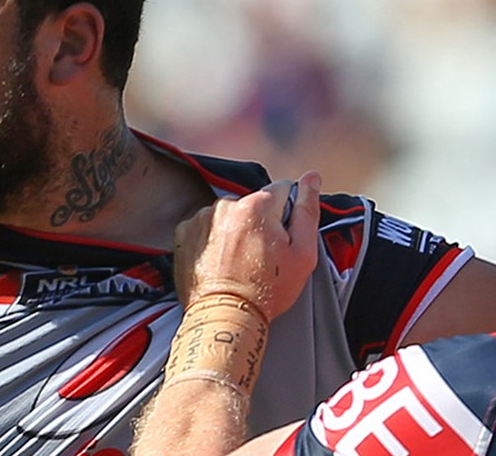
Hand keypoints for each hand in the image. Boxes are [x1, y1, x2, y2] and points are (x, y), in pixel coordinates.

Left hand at [172, 172, 321, 320]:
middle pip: (253, 204)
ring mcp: (202, 218)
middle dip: (260, 223)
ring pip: (229, 215)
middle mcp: (226, 205)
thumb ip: (308, 210)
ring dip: (235, 231)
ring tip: (239, 262)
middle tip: (261, 257)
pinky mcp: (184, 233)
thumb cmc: (267, 291)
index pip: (282, 190)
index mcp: (257, 205)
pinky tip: (220, 261)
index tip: (281, 240)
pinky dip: (212, 240)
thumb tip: (311, 178)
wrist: (225, 318)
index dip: (287, 215)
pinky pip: (205, 227)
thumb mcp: (303, 254)